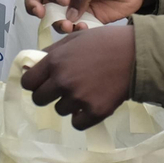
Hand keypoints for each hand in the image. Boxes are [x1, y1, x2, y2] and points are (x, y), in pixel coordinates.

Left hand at [20, 25, 134, 129]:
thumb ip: (51, 53)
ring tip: (86, 91)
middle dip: (48, 95)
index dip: (34, 83)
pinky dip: (83, 116)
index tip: (43, 83)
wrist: (135, 55)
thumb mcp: (74, 39)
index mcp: (55, 61)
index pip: (28, 83)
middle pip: (39, 100)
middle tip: (64, 89)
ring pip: (60, 111)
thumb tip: (30, 68)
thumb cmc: (104, 42)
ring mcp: (78, 98)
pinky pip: (77, 123)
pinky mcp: (94, 112)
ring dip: (69, 104)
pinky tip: (92, 103)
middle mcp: (63, 81)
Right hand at [25, 0, 150, 29]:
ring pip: (55, 18)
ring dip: (58, 24)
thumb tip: (69, 15)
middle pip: (40, 0)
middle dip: (35, 8)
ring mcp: (75, 7)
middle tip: (41, 16)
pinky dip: (74, 31)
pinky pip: (73, 28)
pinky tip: (84, 28)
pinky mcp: (86, 20)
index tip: (62, 0)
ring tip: (70, 26)